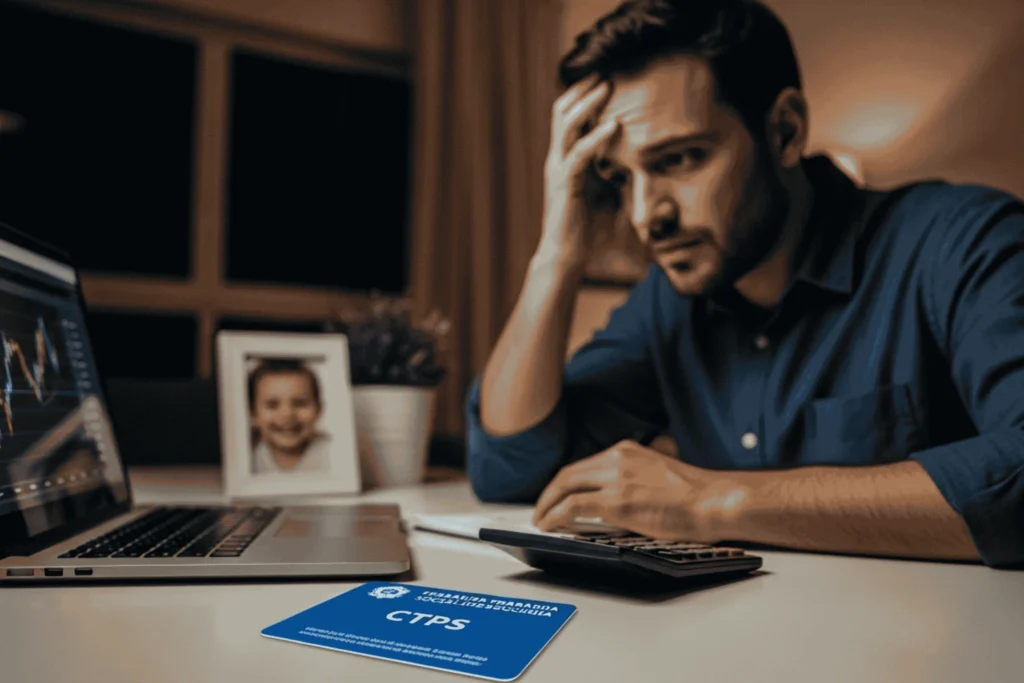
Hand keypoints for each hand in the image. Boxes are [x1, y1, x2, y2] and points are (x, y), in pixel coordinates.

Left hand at [532, 440, 748, 541]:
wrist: (713, 500)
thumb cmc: (696, 495)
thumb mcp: (657, 473)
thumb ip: (633, 478)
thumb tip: (613, 498)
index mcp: (627, 450)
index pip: (584, 464)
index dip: (564, 482)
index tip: (555, 495)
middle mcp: (617, 458)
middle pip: (568, 473)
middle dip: (549, 492)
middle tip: (540, 510)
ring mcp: (616, 478)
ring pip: (565, 486)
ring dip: (547, 505)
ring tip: (541, 520)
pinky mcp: (617, 501)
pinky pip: (573, 506)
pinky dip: (555, 516)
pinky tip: (550, 526)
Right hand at [538, 75, 621, 267]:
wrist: (568, 256)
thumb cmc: (589, 229)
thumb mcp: (612, 195)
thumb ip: (622, 176)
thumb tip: (648, 165)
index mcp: (569, 158)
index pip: (571, 116)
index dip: (585, 95)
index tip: (607, 76)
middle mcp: (559, 158)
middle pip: (562, 111)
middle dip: (582, 89)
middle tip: (604, 71)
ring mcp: (558, 169)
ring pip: (565, 124)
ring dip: (587, 103)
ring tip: (606, 87)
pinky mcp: (563, 184)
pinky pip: (579, 154)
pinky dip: (596, 137)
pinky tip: (614, 125)